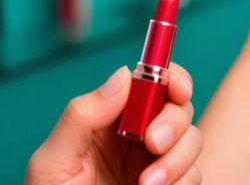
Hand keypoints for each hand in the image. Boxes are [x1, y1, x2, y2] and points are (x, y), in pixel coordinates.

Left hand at [25, 62, 201, 184]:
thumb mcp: (54, 161)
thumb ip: (83, 115)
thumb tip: (124, 75)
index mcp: (111, 120)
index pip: (150, 84)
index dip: (172, 78)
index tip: (178, 89)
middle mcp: (138, 138)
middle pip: (178, 108)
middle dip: (173, 122)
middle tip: (154, 143)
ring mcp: (155, 166)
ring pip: (191, 142)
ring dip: (177, 159)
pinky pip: (194, 177)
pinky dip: (183, 182)